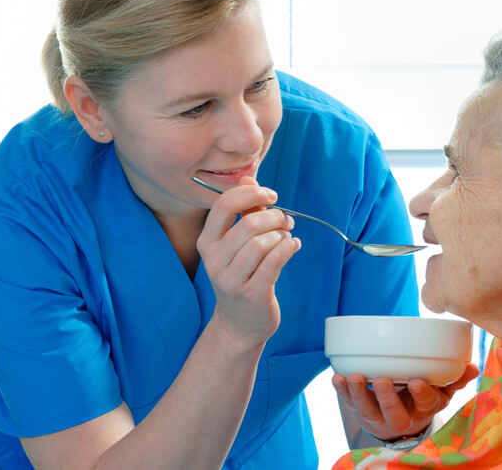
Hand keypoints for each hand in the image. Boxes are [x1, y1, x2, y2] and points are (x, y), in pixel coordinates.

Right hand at [197, 177, 300, 347]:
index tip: (270, 195)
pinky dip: (289, 248)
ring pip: (262, 243)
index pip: (223, 206)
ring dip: (282, 235)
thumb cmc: (242, 276)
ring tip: (288, 236)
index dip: (250, 194)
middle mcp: (214, 260)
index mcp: (207, 242)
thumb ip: (244, 212)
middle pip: (248, 224)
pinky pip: (274, 261)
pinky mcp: (252, 293)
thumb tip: (248, 178)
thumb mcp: (236, 244)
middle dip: (274, 217)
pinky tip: (293, 246)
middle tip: (287, 220)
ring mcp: (231, 279)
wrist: (239, 323)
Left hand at [332, 363, 479, 441]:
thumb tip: (473, 367)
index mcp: (423, 408)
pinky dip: (342, 390)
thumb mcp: (442, 392)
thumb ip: (455, 379)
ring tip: (353, 376)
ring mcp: (378, 414)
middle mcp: (401, 416)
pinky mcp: (360, 409)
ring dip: (359, 393)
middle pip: (393, 413)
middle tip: (382, 379)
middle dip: (387, 398)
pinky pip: (349, 402)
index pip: (425, 402)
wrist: (398, 423)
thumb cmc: (421, 399)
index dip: (422, 393)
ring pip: (367, 409)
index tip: (418, 381)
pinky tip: (337, 377)